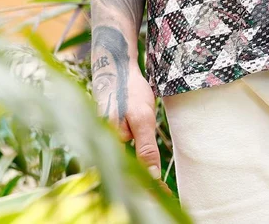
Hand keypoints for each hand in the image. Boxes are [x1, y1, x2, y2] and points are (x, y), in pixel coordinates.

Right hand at [92, 42, 169, 192]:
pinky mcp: (111, 138)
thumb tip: (152, 176)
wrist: (116, 68)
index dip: (146, 190)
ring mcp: (105, 142)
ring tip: (160, 192)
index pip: (128, 176)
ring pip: (125, 167)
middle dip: (145, 187)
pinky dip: (138, 167)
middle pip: (125, 174)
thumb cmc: (129, 91)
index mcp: (108, 147)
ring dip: (141, 179)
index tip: (164, 199)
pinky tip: (148, 175)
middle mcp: (103, 147)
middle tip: (165, 197)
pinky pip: (125, 157)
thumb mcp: (142, 118)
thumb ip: (145, 147)